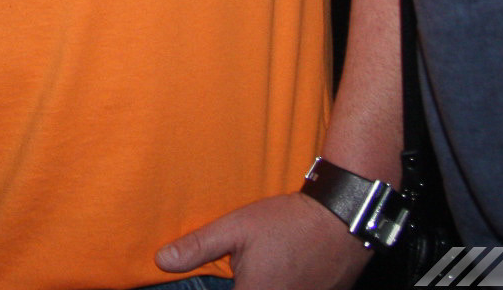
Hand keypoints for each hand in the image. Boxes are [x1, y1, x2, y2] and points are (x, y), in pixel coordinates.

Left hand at [155, 192, 370, 289]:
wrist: (342, 219)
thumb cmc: (288, 222)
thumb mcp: (236, 228)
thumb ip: (198, 247)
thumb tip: (160, 261)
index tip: (225, 277)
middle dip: (241, 285)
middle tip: (242, 271)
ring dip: (260, 284)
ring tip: (266, 267)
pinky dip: (282, 285)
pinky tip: (281, 271)